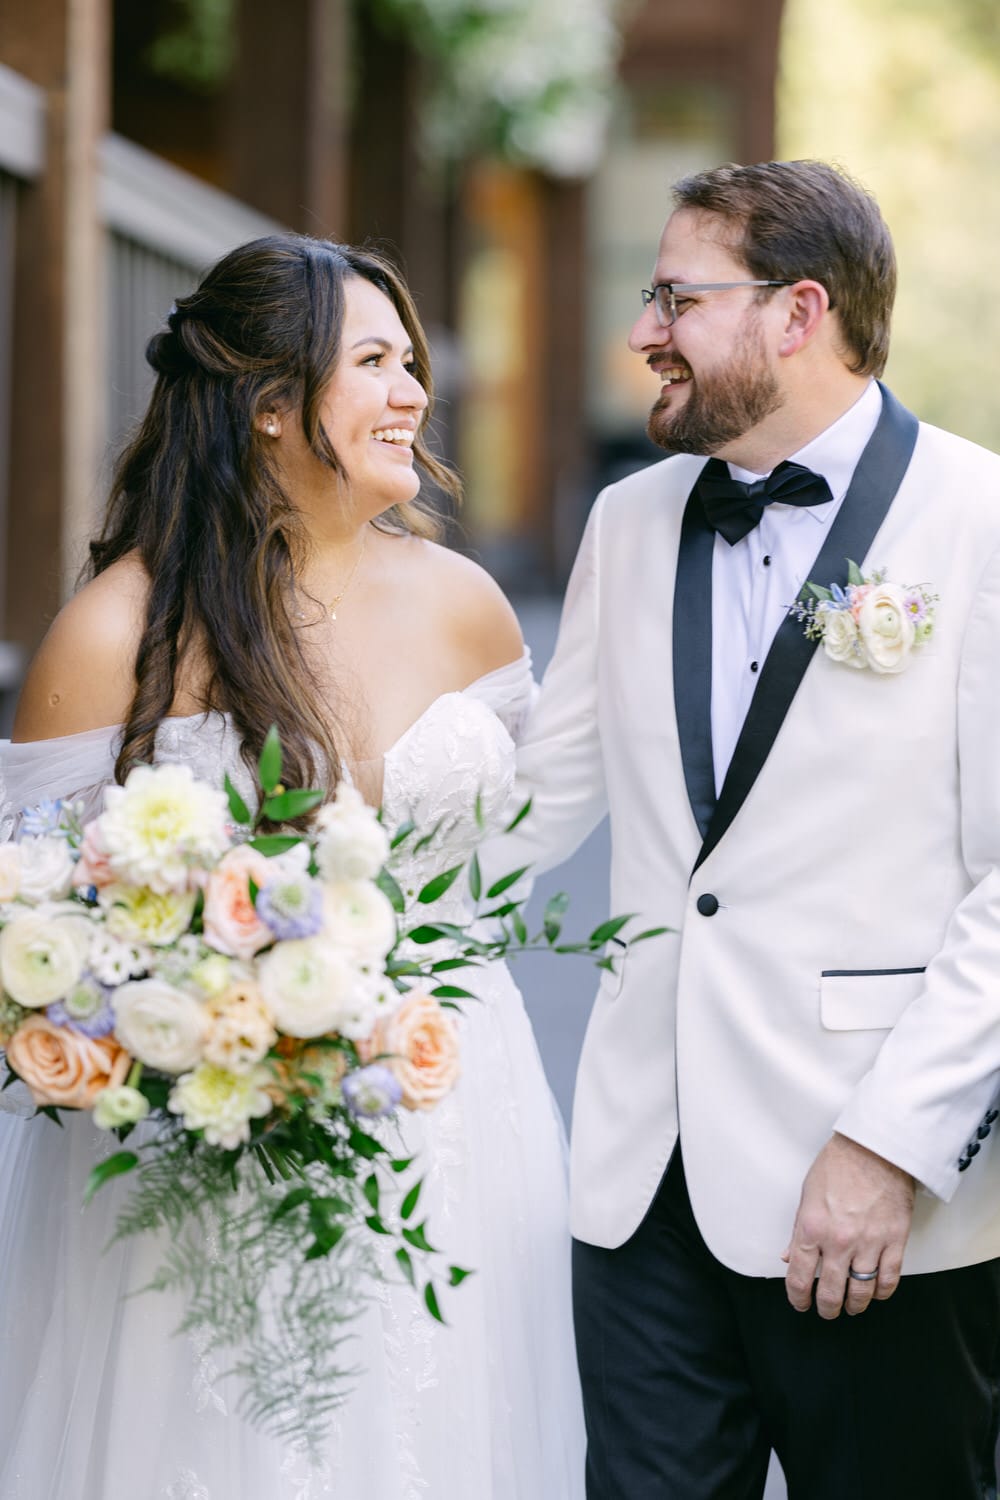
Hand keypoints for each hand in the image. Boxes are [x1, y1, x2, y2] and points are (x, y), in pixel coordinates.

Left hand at [782, 1133, 914, 1319]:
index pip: (799, 1277)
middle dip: (826, 1308)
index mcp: (811, 1228)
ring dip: (854, 1305)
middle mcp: (839, 1241)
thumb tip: (789, 1258)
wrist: (876, 1148)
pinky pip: (889, 1279)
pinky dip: (882, 1293)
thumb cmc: (839, 1165)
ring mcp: (869, 1243)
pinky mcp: (895, 1240)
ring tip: (850, 1306)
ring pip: (861, 1291)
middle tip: (826, 1311)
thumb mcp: (807, 1195)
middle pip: (831, 1291)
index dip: (798, 1298)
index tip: (800, 1303)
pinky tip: (876, 1294)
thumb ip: (798, 1231)